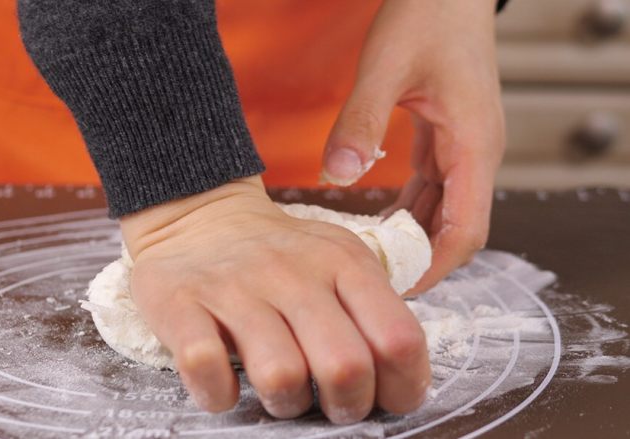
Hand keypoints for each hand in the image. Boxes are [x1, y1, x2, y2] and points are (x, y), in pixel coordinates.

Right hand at [120, 175, 429, 422]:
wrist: (198, 217)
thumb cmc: (278, 258)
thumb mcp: (337, 261)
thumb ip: (372, 310)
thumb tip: (398, 383)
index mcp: (342, 262)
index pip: (399, 339)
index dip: (403, 387)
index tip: (386, 398)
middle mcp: (292, 272)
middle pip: (345, 367)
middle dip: (345, 406)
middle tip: (329, 404)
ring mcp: (234, 287)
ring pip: (281, 376)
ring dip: (284, 404)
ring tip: (278, 392)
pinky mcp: (181, 303)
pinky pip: (205, 368)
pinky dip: (218, 393)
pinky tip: (224, 384)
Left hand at [320, 0, 505, 293]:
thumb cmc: (428, 15)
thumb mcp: (386, 67)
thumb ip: (360, 122)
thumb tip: (336, 176)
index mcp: (475, 145)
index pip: (467, 229)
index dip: (436, 267)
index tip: (400, 288)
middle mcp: (476, 153)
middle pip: (457, 228)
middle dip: (421, 259)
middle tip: (374, 281)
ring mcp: (464, 146)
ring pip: (445, 210)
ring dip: (413, 237)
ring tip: (373, 259)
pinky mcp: (447, 137)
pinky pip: (432, 187)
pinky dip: (410, 209)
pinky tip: (381, 221)